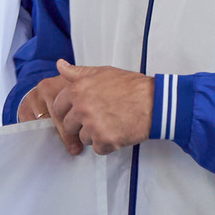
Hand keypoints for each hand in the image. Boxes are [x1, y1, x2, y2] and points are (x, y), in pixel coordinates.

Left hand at [35, 60, 153, 154]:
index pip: (58, 107)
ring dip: (95, 135)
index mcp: (77, 91)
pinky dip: (108, 145)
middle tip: (100, 118)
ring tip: (112, 124)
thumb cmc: (132, 87)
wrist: (156, 102)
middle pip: (69, 126)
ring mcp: (93, 126)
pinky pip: (98, 149)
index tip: (80, 112)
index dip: (69, 110)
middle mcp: (82, 109)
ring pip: (83, 138)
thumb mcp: (103, 73)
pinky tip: (118, 133)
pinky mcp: (105, 140)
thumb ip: (78, 72)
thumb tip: (60, 65)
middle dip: (82, 124)